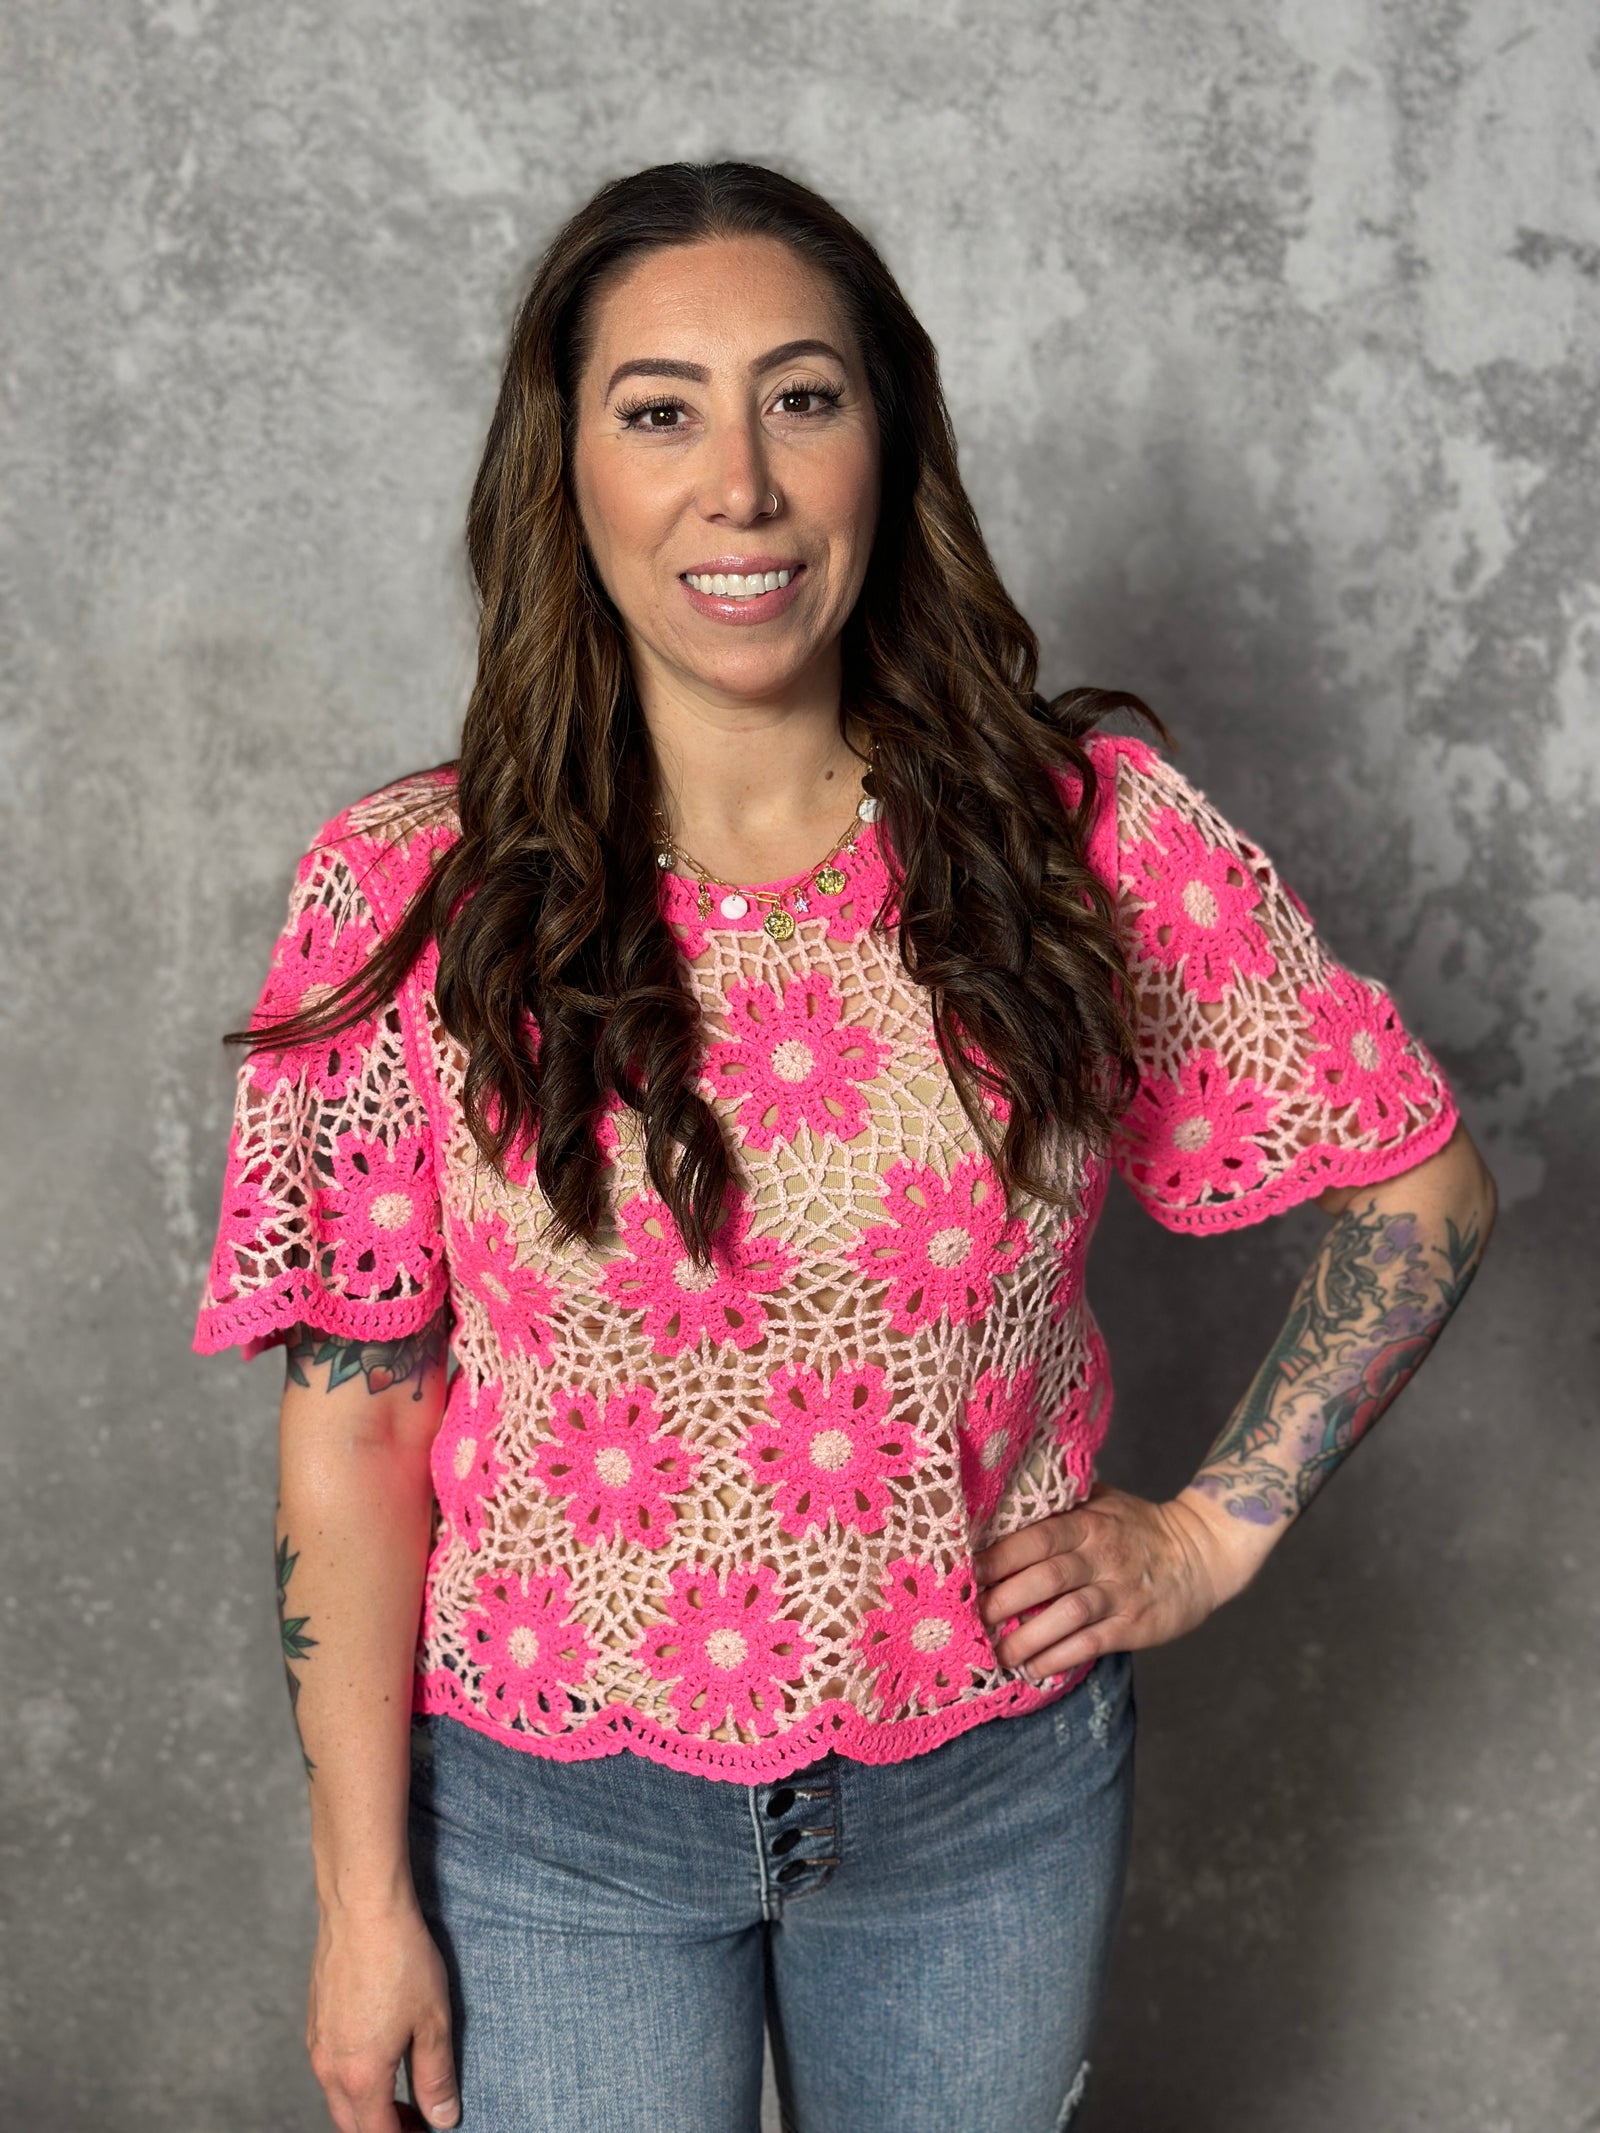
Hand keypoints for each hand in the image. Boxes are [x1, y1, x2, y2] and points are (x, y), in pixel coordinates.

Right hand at [307, 1898, 458, 2132]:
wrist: (362, 1906)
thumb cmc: (400, 1958)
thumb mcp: (432, 2021)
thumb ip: (436, 2077)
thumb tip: (442, 2119)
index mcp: (360, 2075)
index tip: (427, 2129)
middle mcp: (329, 2066)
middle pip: (351, 2123)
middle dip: (383, 2128)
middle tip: (417, 2118)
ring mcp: (317, 2041)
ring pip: (337, 2095)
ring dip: (365, 2103)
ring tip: (401, 2088)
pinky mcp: (315, 2018)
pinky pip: (329, 2065)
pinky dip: (352, 2076)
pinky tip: (379, 2051)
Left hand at [972, 1483, 1268, 1681]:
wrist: (1201, 1553)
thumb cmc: (1138, 1526)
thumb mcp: (1103, 1502)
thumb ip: (1061, 1504)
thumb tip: (1002, 1503)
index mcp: (1089, 1524)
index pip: (1038, 1538)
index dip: (1001, 1556)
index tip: (969, 1573)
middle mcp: (1102, 1557)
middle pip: (1046, 1578)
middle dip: (1004, 1600)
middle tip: (974, 1617)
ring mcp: (1119, 1593)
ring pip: (1067, 1616)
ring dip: (1028, 1637)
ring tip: (1000, 1652)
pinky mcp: (1134, 1626)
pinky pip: (1090, 1644)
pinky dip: (1059, 1657)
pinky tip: (1035, 1666)